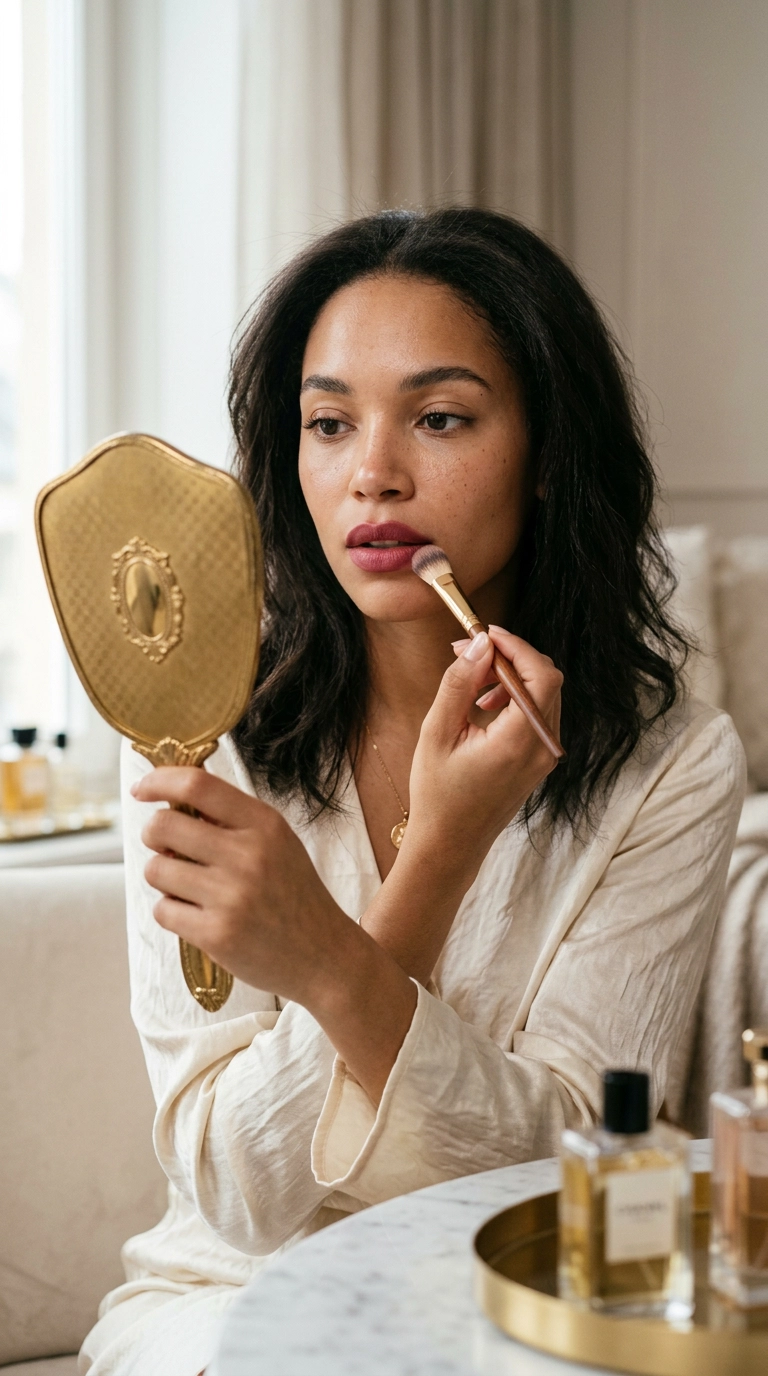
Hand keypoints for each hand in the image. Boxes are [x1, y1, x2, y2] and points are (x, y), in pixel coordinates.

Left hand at [132, 768, 416, 1101]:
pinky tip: (198, 916)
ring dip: (163, 877)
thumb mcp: (279, 843)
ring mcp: (231, 896)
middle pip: (163, 826)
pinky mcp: (216, 934)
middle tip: (168, 848)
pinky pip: (163, 910)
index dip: (160, 781)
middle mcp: (248, 855)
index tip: (143, 789)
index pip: (197, 785)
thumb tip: (173, 800)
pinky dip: (172, 912)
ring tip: (190, 888)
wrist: (326, 956)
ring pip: (156, 870)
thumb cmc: (295, 896)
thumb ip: (233, 820)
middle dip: (154, 836)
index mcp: (264, 825)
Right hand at [403, 625, 561, 874]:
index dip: (516, 646)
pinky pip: (539, 715)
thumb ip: (459, 684)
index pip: (540, 674)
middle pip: (547, 680)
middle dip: (511, 658)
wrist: (450, 845)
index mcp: (520, 741)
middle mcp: (543, 748)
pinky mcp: (540, 761)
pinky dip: (516, 699)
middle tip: (470, 653)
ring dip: (512, 678)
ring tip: (472, 684)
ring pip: (544, 695)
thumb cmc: (438, 795)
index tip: (485, 634)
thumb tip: (479, 644)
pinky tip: (484, 706)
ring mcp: (546, 756)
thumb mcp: (437, 733)